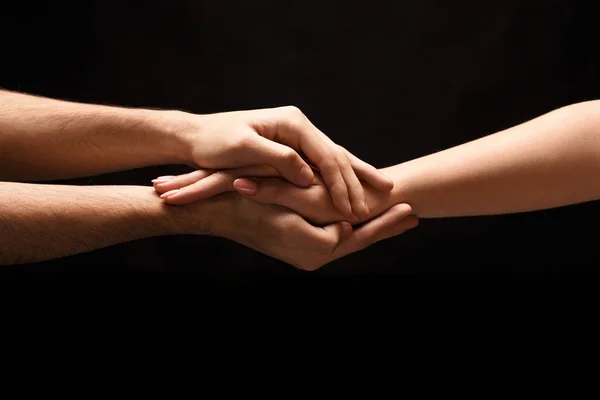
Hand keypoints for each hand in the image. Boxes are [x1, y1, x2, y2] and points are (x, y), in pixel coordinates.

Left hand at [162, 106, 392, 218]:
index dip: (342, 182)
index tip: (356, 207)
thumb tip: (308, 175)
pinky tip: (354, 187)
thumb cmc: (213, 141)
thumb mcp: (243, 148)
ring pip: (333, 159)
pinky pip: (322, 164)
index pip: (327, 155)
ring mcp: (295, 137)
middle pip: (337, 156)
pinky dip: (340, 177)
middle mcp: (298, 127)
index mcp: (292, 124)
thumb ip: (278, 159)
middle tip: (380, 203)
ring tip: (382, 192)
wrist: (194, 136)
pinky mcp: (289, 148)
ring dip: (356, 178)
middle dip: (359, 180)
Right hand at [183, 193, 416, 270]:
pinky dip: (350, 227)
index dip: (385, 224)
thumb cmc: (252, 202)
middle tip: (413, 216)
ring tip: (394, 218)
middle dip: (385, 228)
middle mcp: (311, 257)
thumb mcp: (290, 206)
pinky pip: (332, 237)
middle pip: (358, 242)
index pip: (359, 237)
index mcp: (313, 250)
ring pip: (347, 239)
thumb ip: (323, 224)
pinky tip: (359, 218)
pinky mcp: (297, 245)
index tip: (411, 211)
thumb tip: (349, 230)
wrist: (217, 209)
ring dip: (370, 227)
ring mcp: (304, 253)